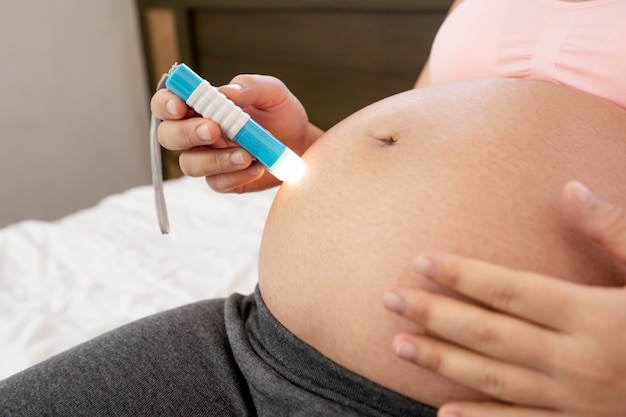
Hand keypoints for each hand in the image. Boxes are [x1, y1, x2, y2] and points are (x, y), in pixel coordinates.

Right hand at [151, 74, 321, 192]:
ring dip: (215, 160)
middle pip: (168, 136)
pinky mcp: (224, 180)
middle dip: (187, 133)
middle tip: (214, 130)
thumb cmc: (281, 114)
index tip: (180, 106)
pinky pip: (216, 183)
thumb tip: (228, 91)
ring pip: (190, 164)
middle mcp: (197, 133)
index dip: (165, 104)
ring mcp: (208, 159)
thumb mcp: (273, 93)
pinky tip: (256, 168)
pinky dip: (235, 176)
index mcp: (201, 105)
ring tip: (247, 155)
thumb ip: (251, 86)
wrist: (302, 144)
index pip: (167, 103)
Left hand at [383, 181, 625, 416]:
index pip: (511, 289)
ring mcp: (576, 401)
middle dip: (434, 314)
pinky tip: (442, 412)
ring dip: (443, 361)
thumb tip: (572, 189)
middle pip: (489, 332)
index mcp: (594, 315)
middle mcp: (577, 360)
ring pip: (494, 378)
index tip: (421, 260)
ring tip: (398, 345)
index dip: (462, 274)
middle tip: (388, 299)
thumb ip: (616, 234)